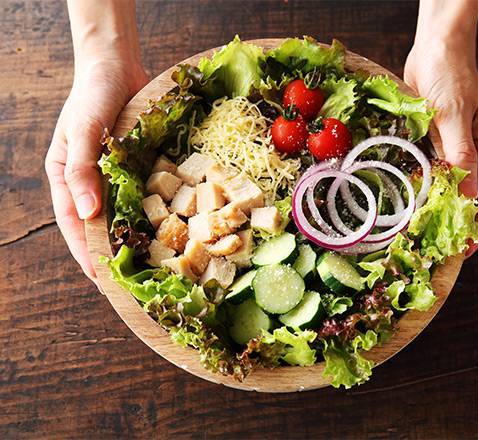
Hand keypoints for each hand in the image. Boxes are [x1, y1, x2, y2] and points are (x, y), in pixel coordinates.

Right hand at [45, 59, 147, 281]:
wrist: (117, 67)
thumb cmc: (93, 95)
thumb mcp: (83, 130)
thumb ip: (81, 169)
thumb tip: (87, 214)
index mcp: (66, 177)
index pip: (73, 224)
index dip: (85, 252)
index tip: (99, 279)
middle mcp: (89, 181)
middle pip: (97, 225)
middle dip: (109, 253)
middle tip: (128, 282)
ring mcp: (113, 175)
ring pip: (120, 214)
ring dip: (131, 238)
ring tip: (148, 264)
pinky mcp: (135, 167)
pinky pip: (140, 196)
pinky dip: (148, 213)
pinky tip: (164, 229)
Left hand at [404, 39, 477, 255]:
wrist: (431, 49)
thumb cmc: (451, 76)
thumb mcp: (456, 116)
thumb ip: (460, 153)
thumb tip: (464, 192)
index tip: (466, 248)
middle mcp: (470, 151)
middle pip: (466, 194)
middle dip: (455, 221)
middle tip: (437, 247)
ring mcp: (447, 147)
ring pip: (443, 186)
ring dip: (433, 207)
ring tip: (419, 232)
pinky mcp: (427, 142)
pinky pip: (424, 170)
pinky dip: (417, 187)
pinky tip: (404, 201)